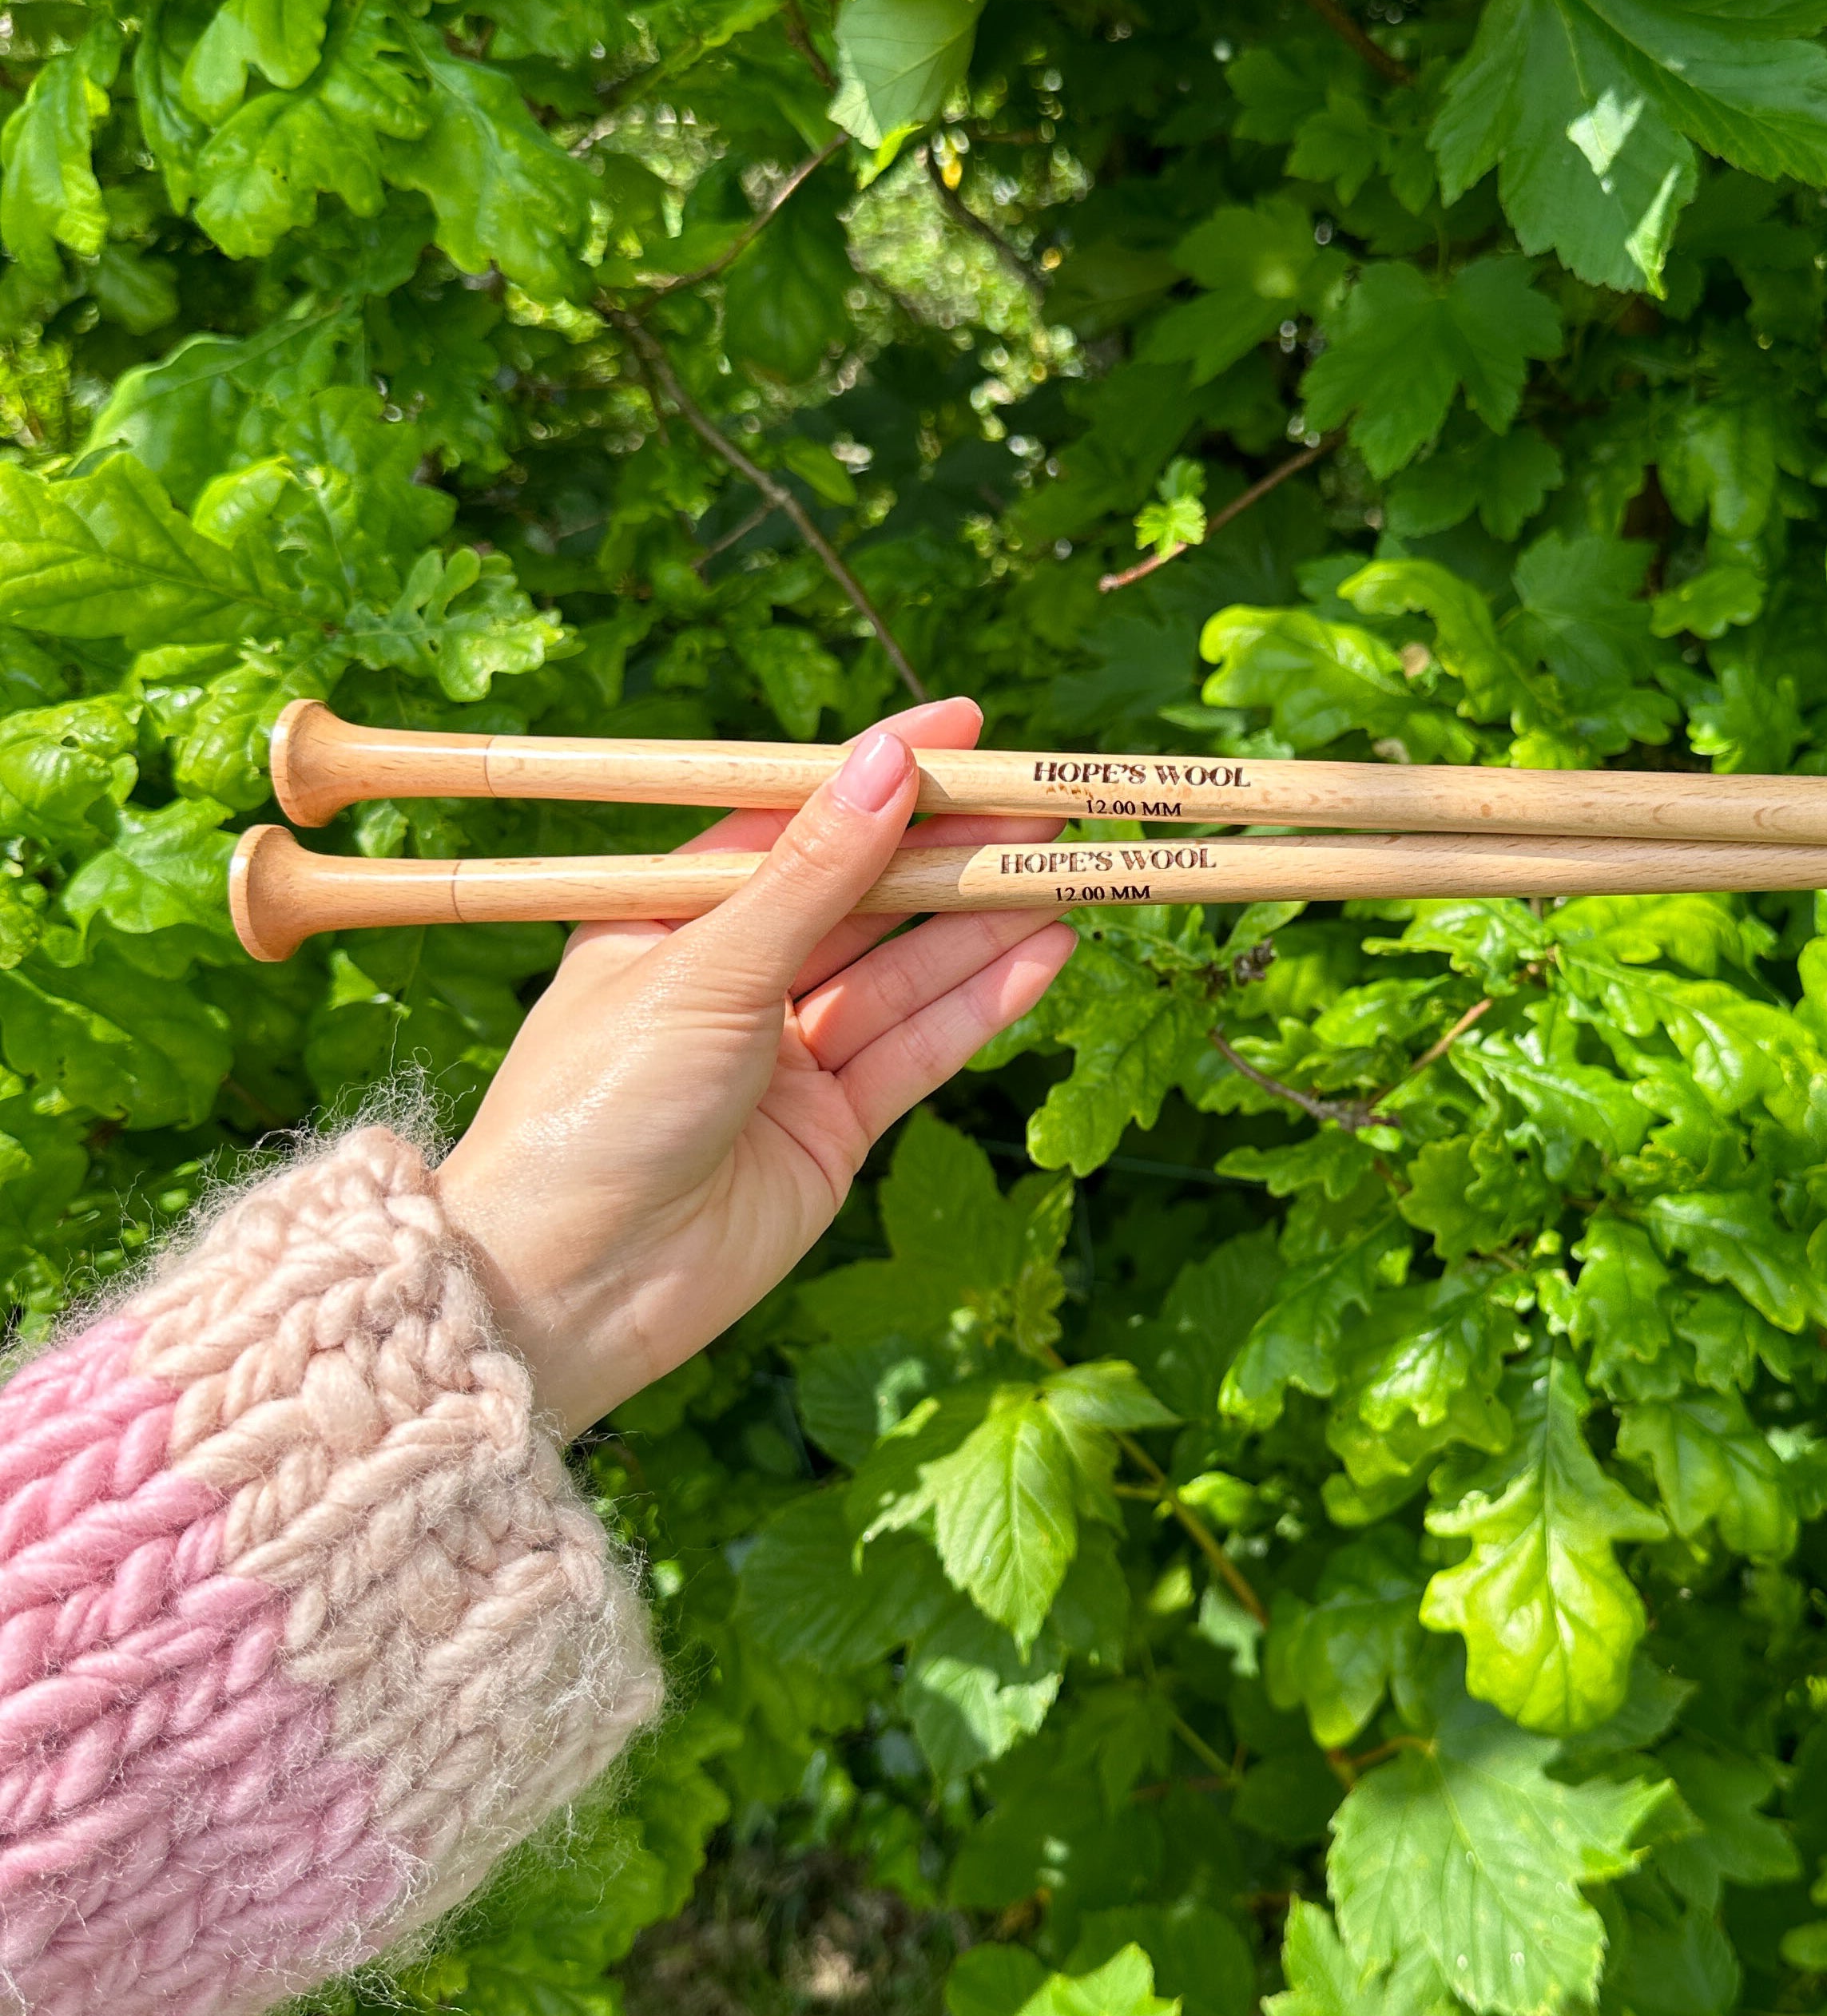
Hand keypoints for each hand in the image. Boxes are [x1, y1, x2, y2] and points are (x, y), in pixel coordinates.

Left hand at [434, 696, 1075, 1435]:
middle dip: (952, 848)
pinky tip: (1045, 951)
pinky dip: (980, 1001)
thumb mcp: (705, 968)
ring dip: (983, 920)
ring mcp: (785, 1059)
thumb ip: (811, 872)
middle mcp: (730, 980)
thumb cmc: (595, 1108)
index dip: (878, 772)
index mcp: (668, 917)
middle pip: (861, 895)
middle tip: (1046, 798)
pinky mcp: (831, 1131)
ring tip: (1068, 869)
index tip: (966, 726)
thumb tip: (887, 762)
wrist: (569, 1289)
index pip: (791, 820)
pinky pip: (917, 1049)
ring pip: (902, 971)